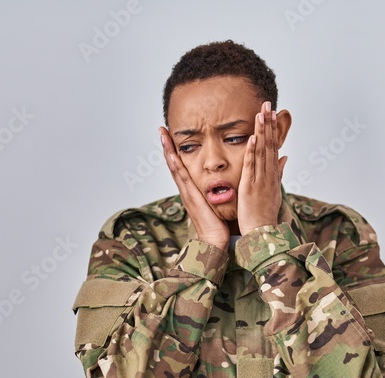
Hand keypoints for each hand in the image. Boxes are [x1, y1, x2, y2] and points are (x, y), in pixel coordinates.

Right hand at [158, 126, 229, 248]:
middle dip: (167, 146)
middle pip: (174, 163)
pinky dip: (175, 165)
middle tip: (162, 129)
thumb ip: (216, 192)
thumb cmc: (218, 225)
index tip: (172, 136)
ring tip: (163, 134)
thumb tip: (222, 184)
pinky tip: (171, 154)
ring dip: (167, 150)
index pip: (182, 166)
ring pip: (175, 167)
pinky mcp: (190, 197)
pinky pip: (182, 177)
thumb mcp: (217, 203)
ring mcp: (186, 193)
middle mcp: (186, 190)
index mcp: (193, 190)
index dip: (176, 151)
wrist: (214, 242)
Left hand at [237, 100, 288, 235]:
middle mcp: (269, 174)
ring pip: (262, 151)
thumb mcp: (274, 190)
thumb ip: (279, 172)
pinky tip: (252, 138)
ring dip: (262, 132)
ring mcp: (260, 179)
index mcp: (273, 174)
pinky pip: (251, 166)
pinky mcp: (250, 186)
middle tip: (267, 104)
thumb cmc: (265, 214)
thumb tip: (285, 157)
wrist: (262, 232)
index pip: (273, 146)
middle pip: (270, 144)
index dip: (272, 129)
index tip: (271, 112)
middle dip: (268, 124)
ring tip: (261, 113)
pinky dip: (252, 152)